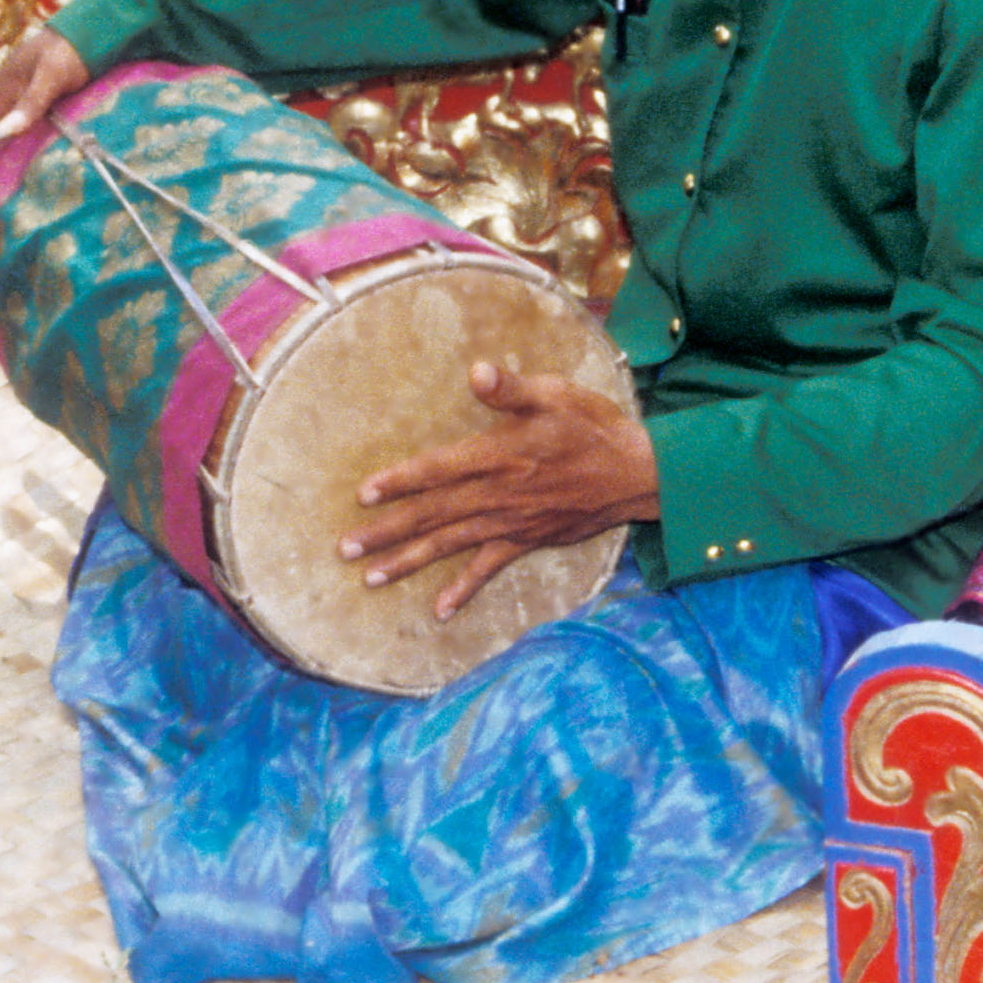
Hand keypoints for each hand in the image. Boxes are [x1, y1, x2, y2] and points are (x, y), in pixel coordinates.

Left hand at [338, 359, 663, 615]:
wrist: (637, 474)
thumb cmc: (594, 428)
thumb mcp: (556, 396)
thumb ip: (511, 389)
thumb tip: (477, 371)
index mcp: (498, 456)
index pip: (437, 470)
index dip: (399, 482)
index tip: (363, 496)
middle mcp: (497, 495)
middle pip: (432, 515)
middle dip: (386, 533)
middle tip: (345, 549)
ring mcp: (510, 523)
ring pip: (449, 545)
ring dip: (408, 561)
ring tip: (371, 578)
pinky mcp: (526, 540)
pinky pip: (488, 568)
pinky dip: (463, 590)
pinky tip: (439, 611)